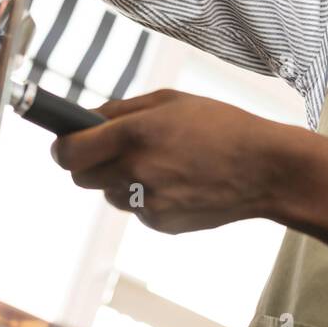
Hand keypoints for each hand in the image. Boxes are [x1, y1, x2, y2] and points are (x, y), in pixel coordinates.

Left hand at [49, 89, 303, 233]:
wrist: (265, 169)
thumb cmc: (221, 125)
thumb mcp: (170, 101)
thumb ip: (121, 110)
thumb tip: (84, 118)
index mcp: (135, 135)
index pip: (69, 151)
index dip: (62, 146)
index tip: (64, 141)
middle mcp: (136, 172)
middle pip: (80, 177)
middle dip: (88, 162)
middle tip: (110, 149)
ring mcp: (148, 203)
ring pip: (109, 194)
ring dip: (120, 179)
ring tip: (160, 162)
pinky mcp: (161, 224)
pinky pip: (136, 209)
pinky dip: (146, 195)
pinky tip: (178, 181)